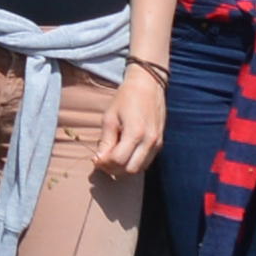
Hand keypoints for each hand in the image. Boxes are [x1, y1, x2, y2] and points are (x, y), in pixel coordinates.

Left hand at [92, 63, 167, 179]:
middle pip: (130, 170)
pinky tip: (124, 154)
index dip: (104, 164)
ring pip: (140, 169)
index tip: (95, 160)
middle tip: (102, 162)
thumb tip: (99, 159)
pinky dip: (134, 162)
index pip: (118, 160)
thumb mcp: (110, 116)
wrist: (148, 85)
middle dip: (113, 169)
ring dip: (124, 169)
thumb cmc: (126, 98)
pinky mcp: (160, 143)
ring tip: (112, 158)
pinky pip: (146, 161)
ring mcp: (157, 143)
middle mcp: (149, 141)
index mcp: (135, 133)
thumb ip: (106, 140)